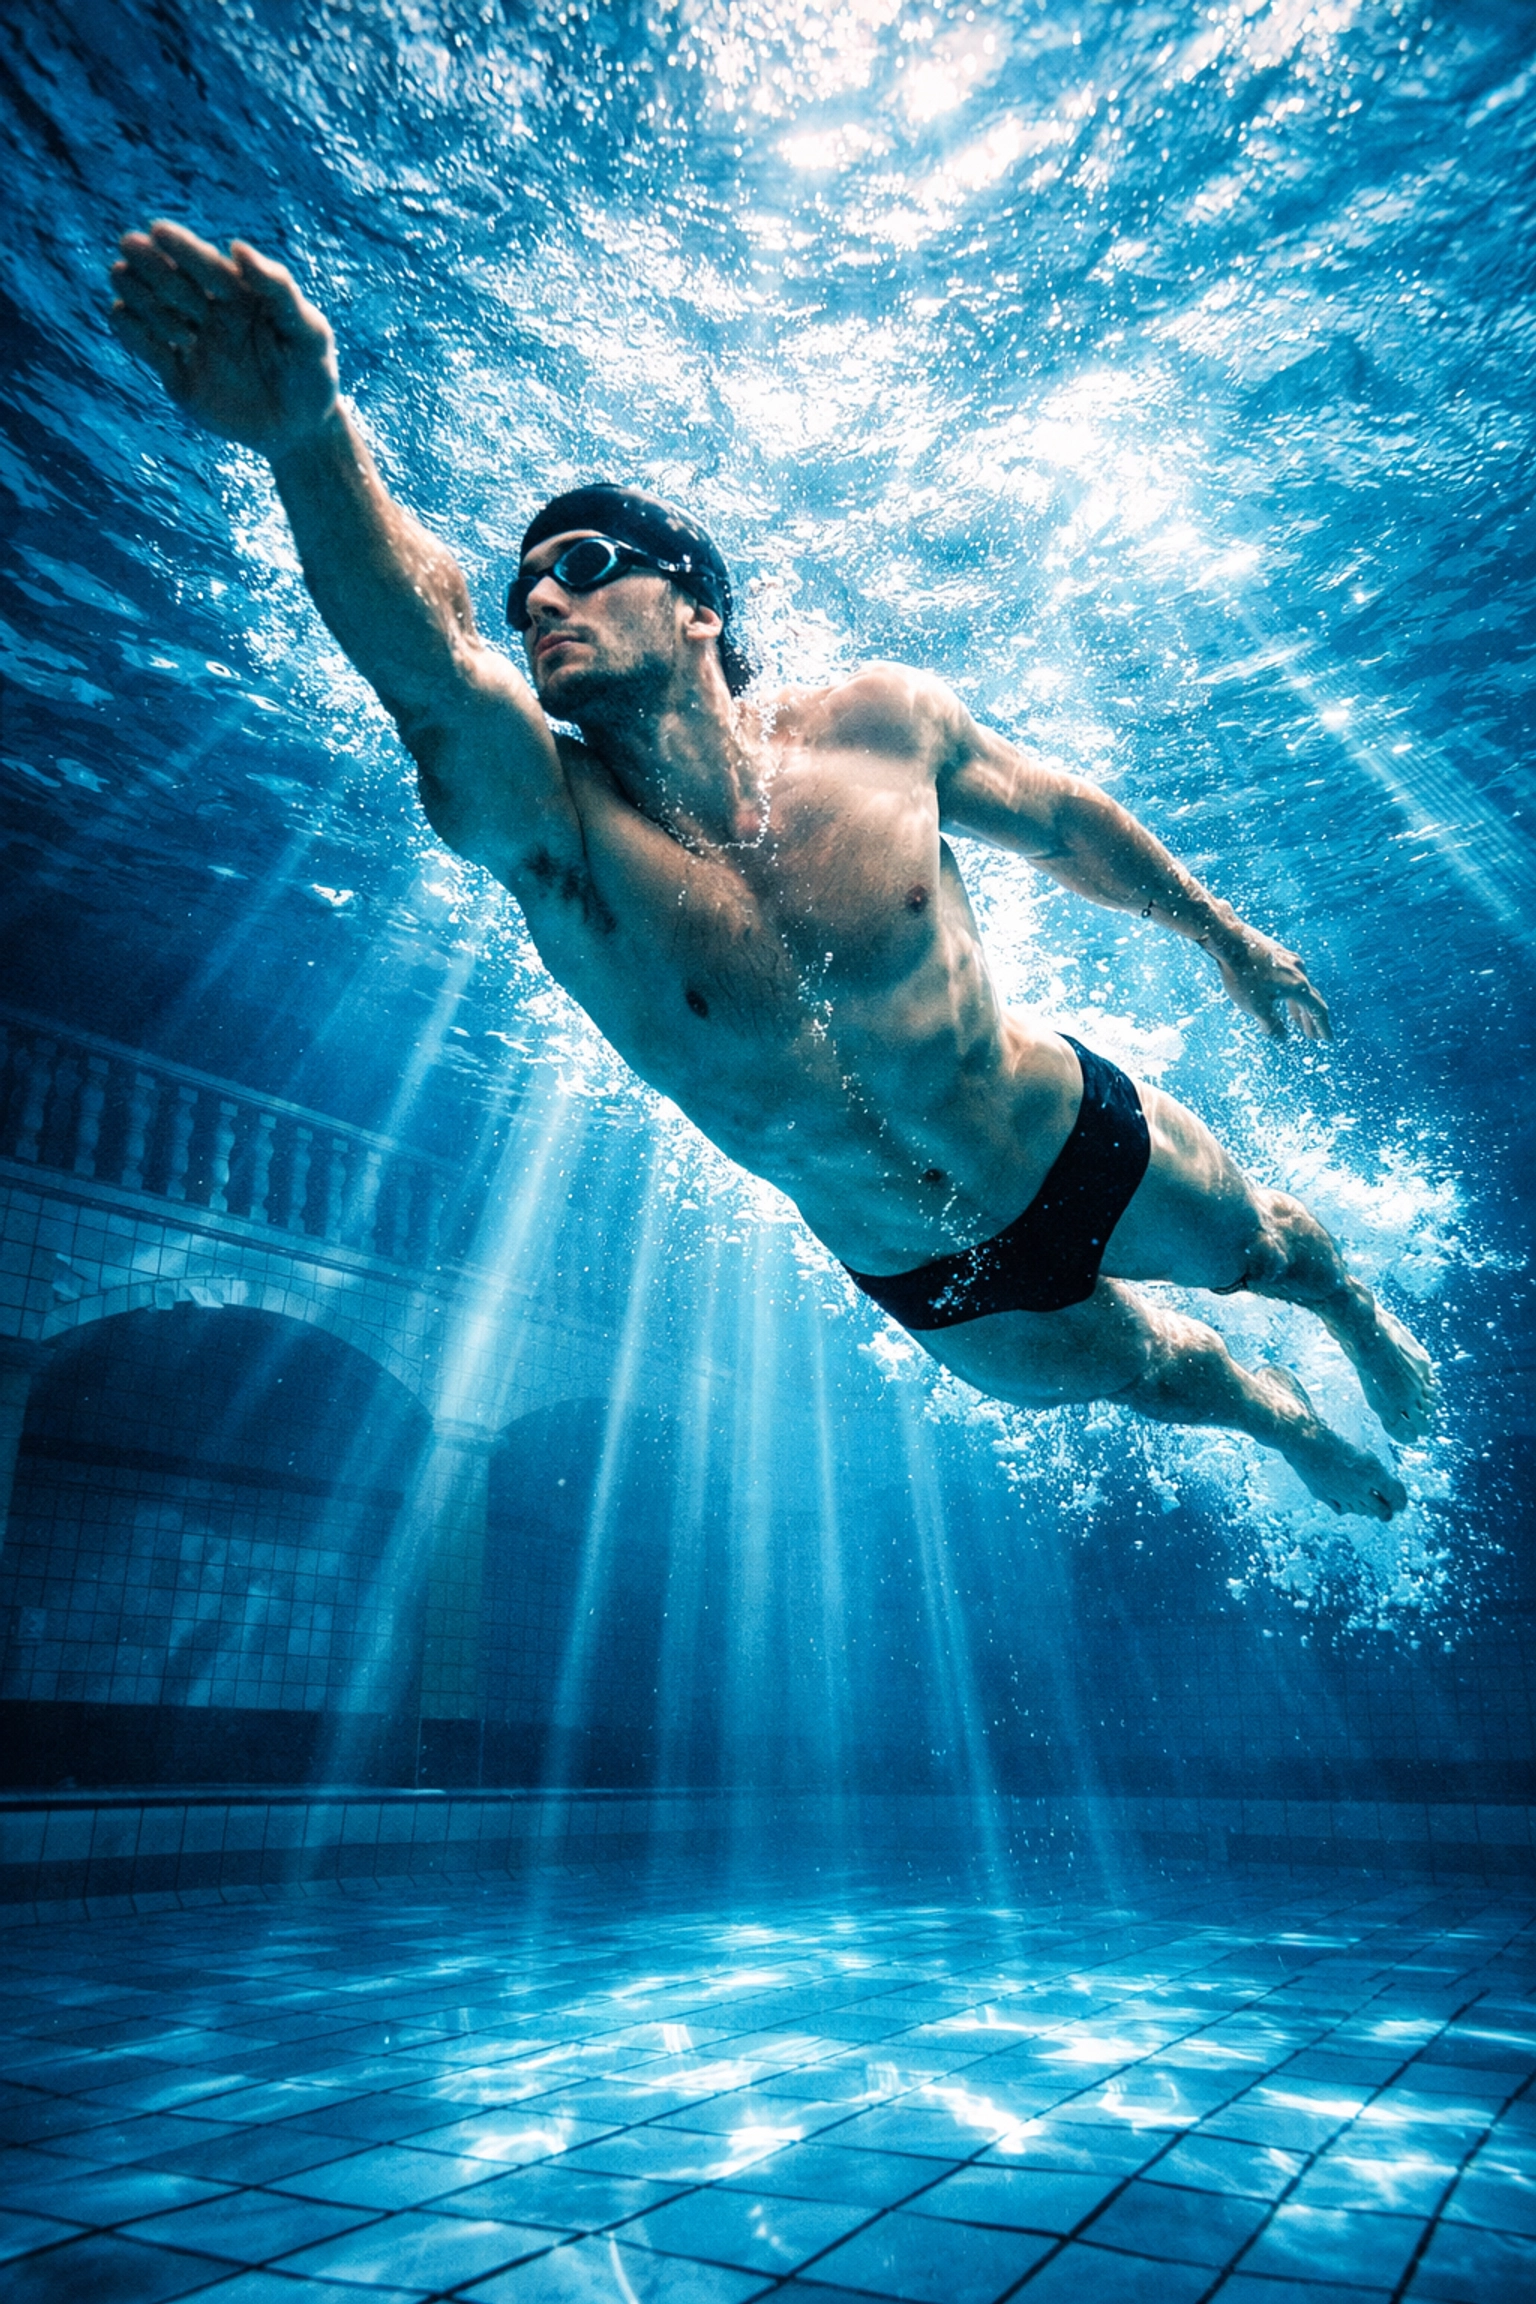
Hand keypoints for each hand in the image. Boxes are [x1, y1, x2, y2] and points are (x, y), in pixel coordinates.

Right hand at [110, 221, 338, 456]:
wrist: (300, 432)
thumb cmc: (311, 375)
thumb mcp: (309, 334)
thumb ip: (279, 291)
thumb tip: (238, 247)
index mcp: (239, 294)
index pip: (207, 266)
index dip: (184, 248)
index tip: (159, 231)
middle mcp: (209, 312)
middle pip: (172, 280)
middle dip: (151, 263)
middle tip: (130, 246)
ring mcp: (190, 342)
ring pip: (152, 309)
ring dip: (139, 294)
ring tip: (126, 279)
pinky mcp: (176, 375)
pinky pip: (147, 349)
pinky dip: (132, 332)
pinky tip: (124, 316)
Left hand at [1213, 923, 1332, 1041]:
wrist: (1229, 940)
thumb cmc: (1243, 975)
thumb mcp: (1257, 1007)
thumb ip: (1272, 1025)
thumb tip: (1282, 1039)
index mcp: (1298, 986)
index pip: (1317, 1010)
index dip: (1323, 1027)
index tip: (1327, 1039)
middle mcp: (1299, 971)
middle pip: (1310, 999)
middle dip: (1309, 1020)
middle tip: (1310, 1036)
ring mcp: (1288, 959)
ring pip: (1297, 987)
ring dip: (1297, 1007)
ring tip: (1294, 1021)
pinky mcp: (1276, 952)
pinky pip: (1287, 977)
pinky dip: (1286, 993)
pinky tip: (1278, 996)